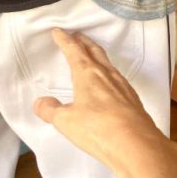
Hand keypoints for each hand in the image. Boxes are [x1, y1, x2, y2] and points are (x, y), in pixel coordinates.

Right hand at [33, 29, 165, 175]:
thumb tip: (40, 103)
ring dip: (98, 55)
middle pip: (94, 51)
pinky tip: (109, 83)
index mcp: (88, 74)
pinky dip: (109, 73)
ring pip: (108, 63)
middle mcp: (107, 75)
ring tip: (92, 56)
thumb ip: (51, 110)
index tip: (58, 31)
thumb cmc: (98, 129)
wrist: (137, 146)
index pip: (74, 51)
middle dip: (83, 42)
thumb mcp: (66, 121)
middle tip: (76, 36)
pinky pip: (118, 79)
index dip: (65, 40)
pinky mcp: (133, 100)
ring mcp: (123, 86)